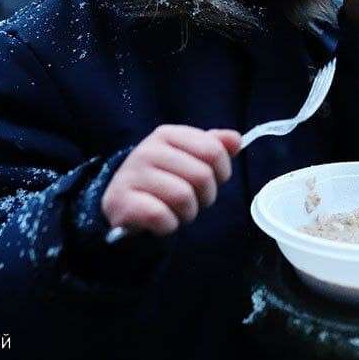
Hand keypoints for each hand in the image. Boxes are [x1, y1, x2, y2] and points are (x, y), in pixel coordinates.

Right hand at [101, 125, 241, 236]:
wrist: (122, 203)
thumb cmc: (163, 180)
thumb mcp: (188, 158)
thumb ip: (214, 146)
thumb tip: (236, 140)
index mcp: (167, 134)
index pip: (214, 150)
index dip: (221, 172)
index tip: (211, 180)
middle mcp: (147, 149)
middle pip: (202, 175)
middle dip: (205, 197)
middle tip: (192, 201)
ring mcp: (133, 174)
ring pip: (183, 197)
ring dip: (187, 213)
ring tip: (176, 211)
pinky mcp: (122, 201)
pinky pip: (161, 216)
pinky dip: (168, 225)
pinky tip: (161, 222)